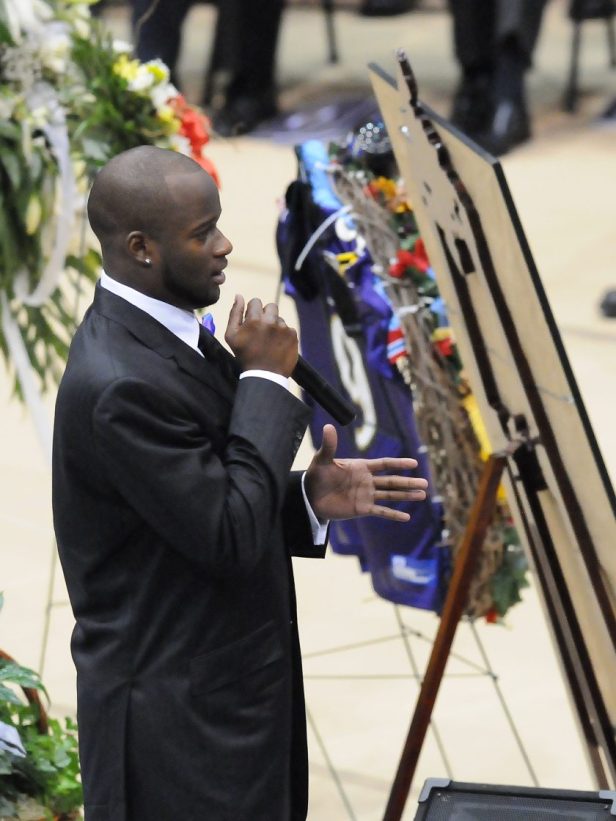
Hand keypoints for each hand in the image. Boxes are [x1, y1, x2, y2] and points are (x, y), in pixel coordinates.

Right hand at [225, 295, 298, 375]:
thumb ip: (234, 313)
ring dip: (275, 326)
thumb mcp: (231, 336)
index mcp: (254, 319)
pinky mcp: (293, 335)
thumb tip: (239, 295)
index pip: (255, 302)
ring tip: (270, 341)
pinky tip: (278, 346)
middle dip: (266, 315)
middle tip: (262, 330)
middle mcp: (270, 321)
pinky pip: (288, 328)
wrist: (264, 376)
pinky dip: (283, 335)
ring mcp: (284, 328)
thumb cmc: (244, 355)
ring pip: (280, 318)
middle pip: (271, 306)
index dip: (253, 311)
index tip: (252, 322)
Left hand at [304, 424, 428, 522]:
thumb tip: (328, 426)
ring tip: (422, 495)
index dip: (398, 463)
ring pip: (390, 495)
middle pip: (392, 481)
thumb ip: (329, 446)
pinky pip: (380, 511)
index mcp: (361, 467)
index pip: (384, 464)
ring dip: (406, 495)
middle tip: (425, 483)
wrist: (310, 496)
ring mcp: (366, 495)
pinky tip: (406, 517)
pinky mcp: (362, 509)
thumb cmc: (316, 476)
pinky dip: (393, 514)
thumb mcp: (322, 460)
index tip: (414, 463)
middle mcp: (367, 481)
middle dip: (408, 482)